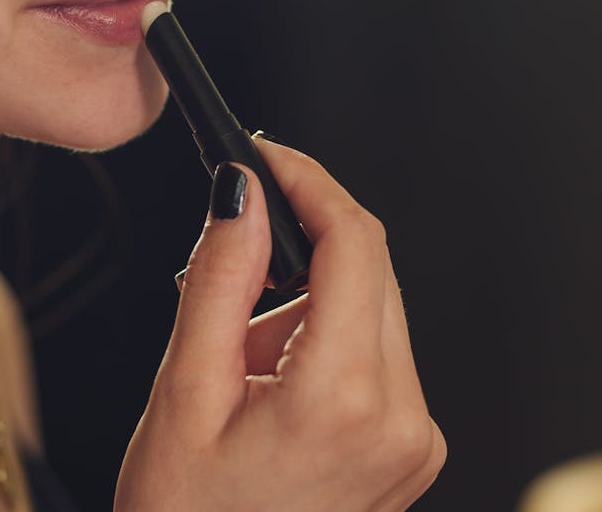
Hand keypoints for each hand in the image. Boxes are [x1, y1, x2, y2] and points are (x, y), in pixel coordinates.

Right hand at [115, 137, 445, 510]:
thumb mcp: (184, 390)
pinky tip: (277, 381)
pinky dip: (328, 339)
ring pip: (375, 307)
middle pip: (371, 270)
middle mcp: (403, 417)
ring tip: (245, 359)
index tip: (267, 156)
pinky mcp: (412, 445)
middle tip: (234, 270)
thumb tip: (244, 192)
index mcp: (344, 399)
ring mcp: (416, 436)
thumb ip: (222, 277)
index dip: (311, 183)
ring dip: (310, 302)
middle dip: (301, 249)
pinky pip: (378, 353)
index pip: (355, 245)